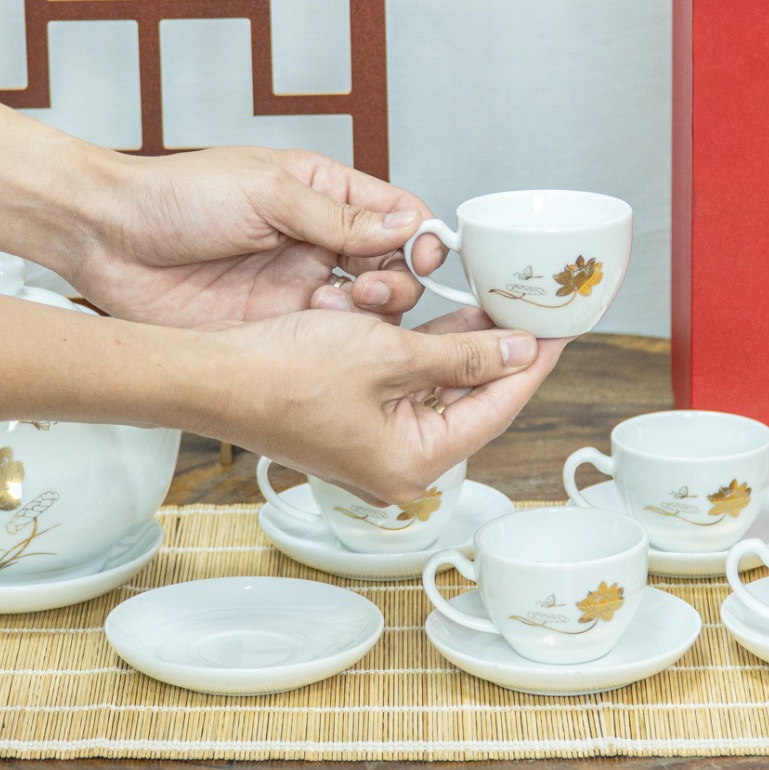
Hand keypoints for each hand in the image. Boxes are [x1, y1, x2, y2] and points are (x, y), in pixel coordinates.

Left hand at [69, 146, 442, 327]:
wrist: (108, 240)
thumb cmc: (177, 196)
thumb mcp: (268, 192)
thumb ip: (341, 216)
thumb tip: (407, 225)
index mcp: (324, 195)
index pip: (397, 214)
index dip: (421, 236)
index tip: (426, 254)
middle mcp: (320, 243)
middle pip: (393, 267)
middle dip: (397, 280)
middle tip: (370, 287)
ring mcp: (300, 288)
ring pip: (368, 311)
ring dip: (371, 313)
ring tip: (341, 310)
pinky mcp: (277, 328)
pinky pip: (328, 342)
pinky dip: (339, 342)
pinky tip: (321, 332)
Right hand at [212, 306, 567, 502]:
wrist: (209, 376)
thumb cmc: (282, 374)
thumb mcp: (388, 355)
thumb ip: (460, 356)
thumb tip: (517, 353)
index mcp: (413, 463)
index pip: (496, 408)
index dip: (531, 364)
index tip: (559, 332)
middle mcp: (397, 464)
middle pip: (470, 400)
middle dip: (500, 352)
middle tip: (532, 312)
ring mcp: (374, 445)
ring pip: (438, 389)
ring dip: (462, 347)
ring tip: (497, 304)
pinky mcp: (354, 422)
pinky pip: (406, 385)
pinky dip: (425, 352)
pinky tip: (446, 317)